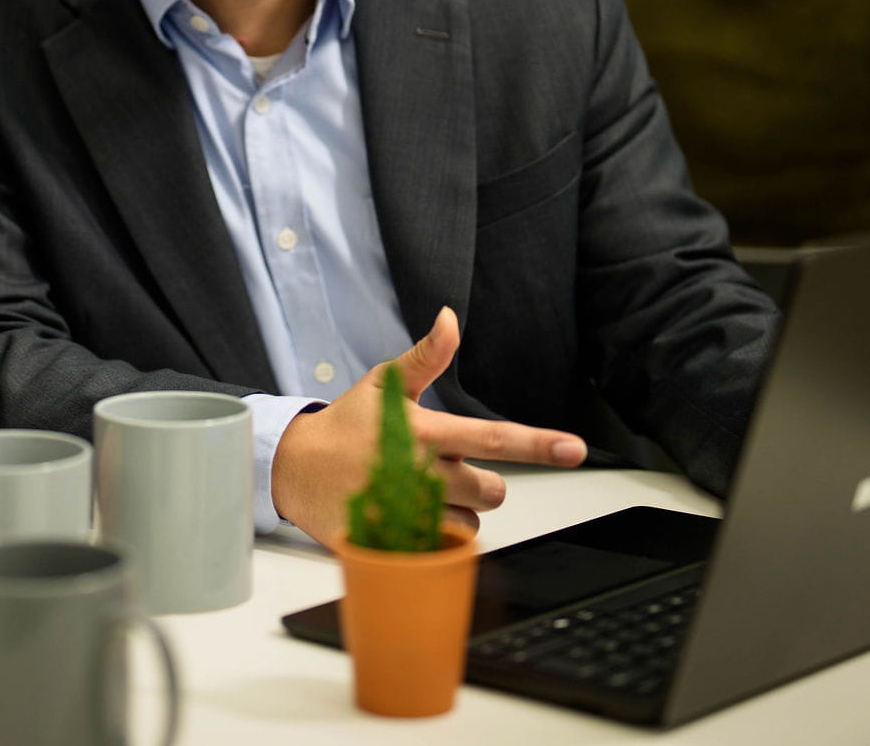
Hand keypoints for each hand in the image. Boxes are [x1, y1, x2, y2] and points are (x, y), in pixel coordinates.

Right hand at [271, 306, 586, 548]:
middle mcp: (421, 473)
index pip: (493, 438)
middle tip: (444, 469)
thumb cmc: (346, 423)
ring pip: (470, 524)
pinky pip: (441, 550)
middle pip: (493, 490)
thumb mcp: (383, 383)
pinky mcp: (395, 544)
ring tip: (420, 492)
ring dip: (456, 511)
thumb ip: (426, 357)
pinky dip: (434, 537)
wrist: (293, 468)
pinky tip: (409, 517)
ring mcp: (408, 513)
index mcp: (424, 432)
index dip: (538, 443)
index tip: (575, 448)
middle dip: (481, 482)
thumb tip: (450, 318)